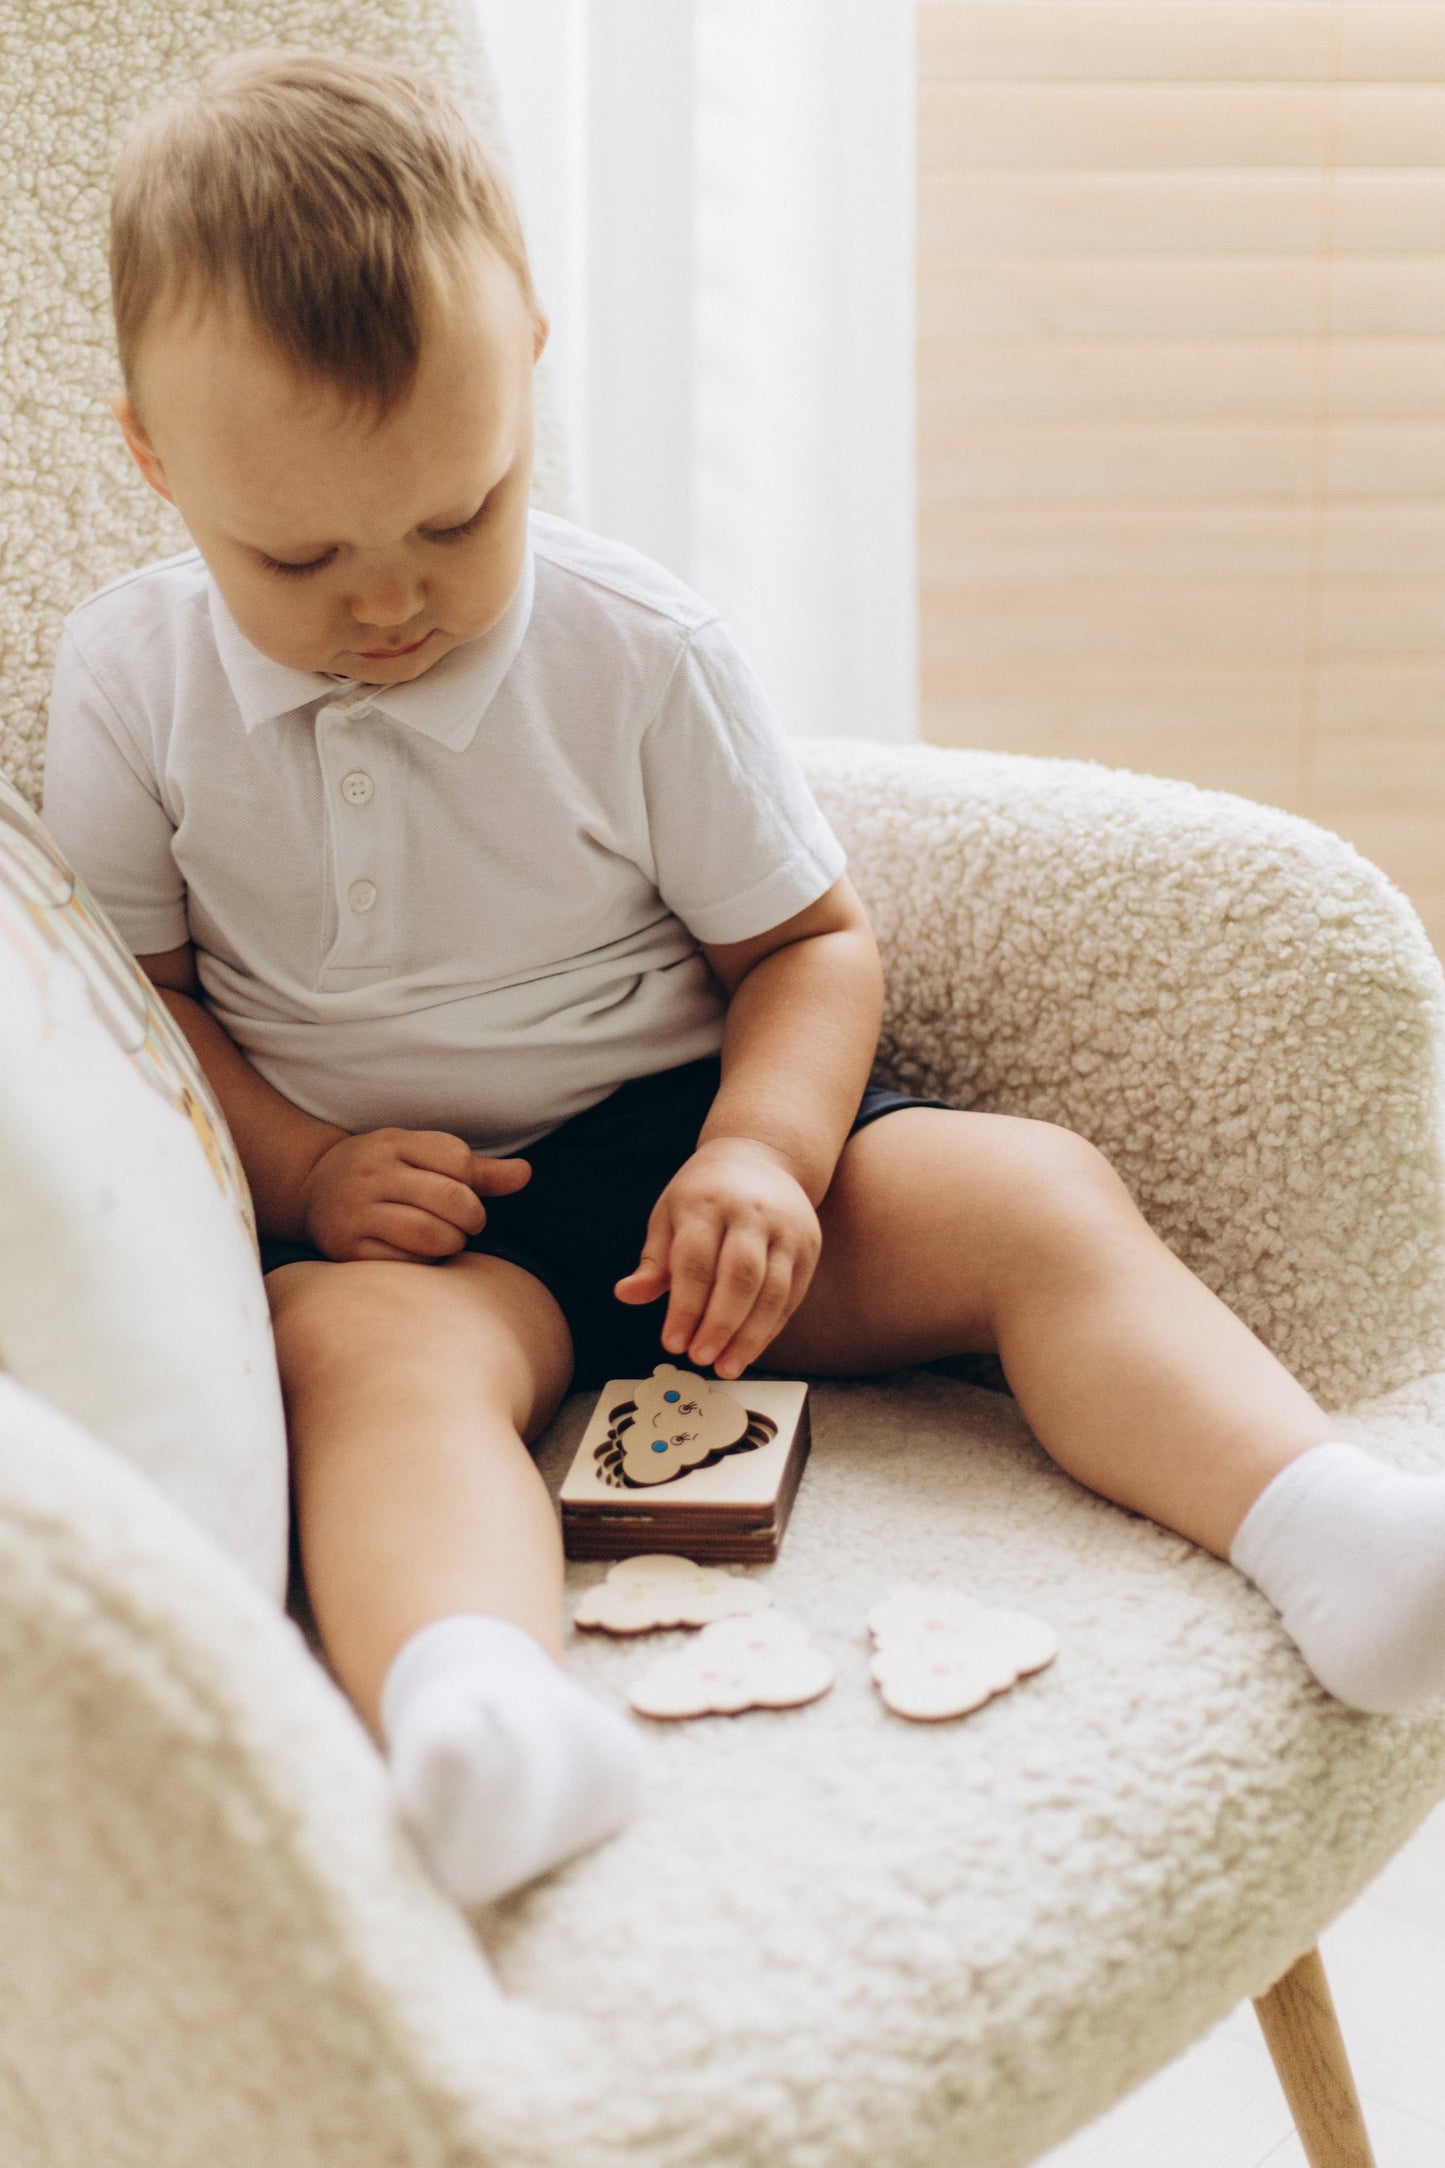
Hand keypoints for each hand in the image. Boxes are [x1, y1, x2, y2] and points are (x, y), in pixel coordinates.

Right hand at [297, 1127, 530, 1262]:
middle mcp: (372, 1173)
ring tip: (448, 1240)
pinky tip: (419, 1255)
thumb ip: (476, 1169)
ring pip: (429, 1233)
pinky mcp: (347, 1248)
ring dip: (452, 1243)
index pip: (458, 1159)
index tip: (467, 1194)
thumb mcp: (421, 1156)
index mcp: (394, 1143)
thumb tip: (526, 1174)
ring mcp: (357, 1211)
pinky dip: (423, 1262)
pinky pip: (403, 1261)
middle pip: (450, 1198)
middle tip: (467, 1225)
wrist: (311, 1189)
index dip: (474, 1183)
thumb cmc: (383, 1173)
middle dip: (472, 1217)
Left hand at [614, 1137, 820, 1377]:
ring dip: (750, 1336)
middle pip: (740, 1277)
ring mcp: (786, 1229)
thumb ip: (653, 1260)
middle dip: (720, 1324)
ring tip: (727, 1366)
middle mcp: (751, 1213)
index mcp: (707, 1204)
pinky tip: (749, 1349)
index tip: (673, 1343)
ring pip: (773, 1290)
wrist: (761, 1157)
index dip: (685, 1307)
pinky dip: (770, 1328)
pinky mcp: (808, 1246)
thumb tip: (626, 1294)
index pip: (696, 1261)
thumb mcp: (670, 1215)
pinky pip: (791, 1295)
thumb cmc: (705, 1194)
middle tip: (700, 1358)